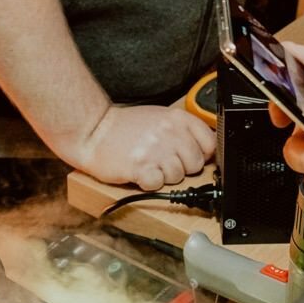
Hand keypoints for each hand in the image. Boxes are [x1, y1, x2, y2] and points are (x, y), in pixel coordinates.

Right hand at [69, 104, 215, 190]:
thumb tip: (206, 149)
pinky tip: (140, 172)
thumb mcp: (159, 117)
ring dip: (163, 176)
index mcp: (177, 118)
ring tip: (149, 164)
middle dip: (182, 167)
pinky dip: (149, 183)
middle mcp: (169, 133)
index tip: (191, 157)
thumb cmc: (125, 126)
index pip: (209, 143)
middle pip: (195, 164)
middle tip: (163, 161)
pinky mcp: (141, 168)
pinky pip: (158, 185)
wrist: (93, 130)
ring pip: (177, 177)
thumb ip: (183, 130)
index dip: (201, 154)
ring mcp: (156, 150)